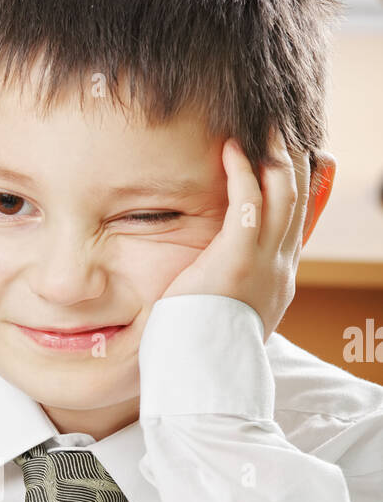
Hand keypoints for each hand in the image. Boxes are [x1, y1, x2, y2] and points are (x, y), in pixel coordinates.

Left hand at [159, 128, 309, 339]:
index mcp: (279, 280)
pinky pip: (248, 203)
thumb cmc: (201, 348)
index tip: (289, 155)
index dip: (297, 183)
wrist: (201, 376)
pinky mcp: (237, 260)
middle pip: (299, 198)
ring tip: (263, 125)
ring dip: (274, 154)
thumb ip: (231, 290)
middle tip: (281, 125)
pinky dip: (241, 172)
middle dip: (293, 157)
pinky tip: (230, 150)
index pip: (297, 220)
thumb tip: (220, 280)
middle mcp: (280, 267)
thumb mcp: (227, 314)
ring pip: (284, 193)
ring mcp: (263, 263)